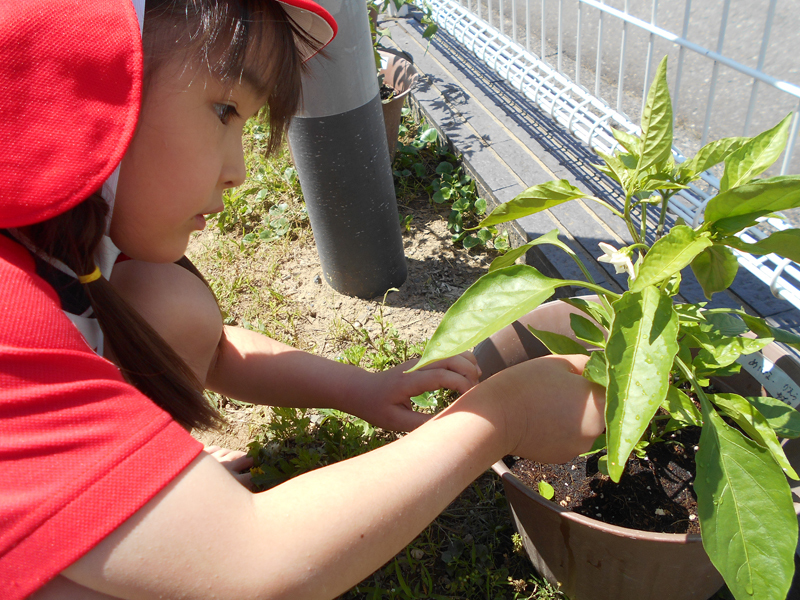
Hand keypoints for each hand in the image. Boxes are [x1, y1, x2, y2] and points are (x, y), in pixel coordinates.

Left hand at [346, 352, 481, 431]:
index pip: (440, 375)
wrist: (361, 389)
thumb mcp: (396, 422)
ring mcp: (419, 361)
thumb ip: (420, 422)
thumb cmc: (377, 407)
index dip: (460, 384)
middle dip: (468, 371)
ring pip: (450, 352)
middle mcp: (416, 366)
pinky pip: (447, 355)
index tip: (470, 398)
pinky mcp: (423, 361)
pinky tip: (470, 373)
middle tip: (477, 391)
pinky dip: (462, 361)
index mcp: (408, 381)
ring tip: (477, 380)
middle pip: (449, 358)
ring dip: (467, 363)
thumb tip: (445, 426)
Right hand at [485, 354, 605, 463]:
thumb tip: (595, 370)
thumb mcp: (559, 362)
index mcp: (599, 404)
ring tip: (547, 404)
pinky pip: (568, 439)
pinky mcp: (561, 457)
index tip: (580, 375)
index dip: (597, 380)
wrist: (496, 418)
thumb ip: (586, 365)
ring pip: (583, 426)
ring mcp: (578, 447)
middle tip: (560, 388)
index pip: (611, 390)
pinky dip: (559, 430)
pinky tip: (540, 419)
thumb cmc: (527, 384)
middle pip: (599, 411)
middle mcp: (596, 431)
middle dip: (585, 400)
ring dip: (573, 416)